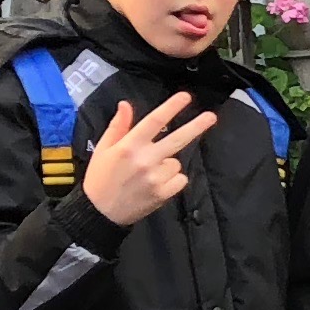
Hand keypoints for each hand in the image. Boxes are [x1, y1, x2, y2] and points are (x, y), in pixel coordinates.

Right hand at [80, 94, 220, 225]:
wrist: (99, 213)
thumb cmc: (99, 179)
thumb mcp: (103, 149)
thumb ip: (118, 126)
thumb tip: (125, 104)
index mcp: (129, 146)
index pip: (154, 121)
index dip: (171, 107)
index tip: (186, 97)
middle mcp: (145, 160)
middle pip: (177, 139)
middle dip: (196, 126)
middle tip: (211, 117)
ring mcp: (155, 178)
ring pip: (176, 162)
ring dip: (167, 164)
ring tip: (148, 174)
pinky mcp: (162, 194)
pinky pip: (180, 179)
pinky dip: (173, 180)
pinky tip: (157, 184)